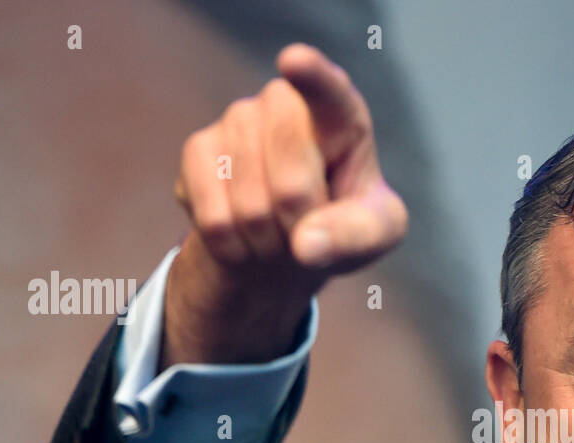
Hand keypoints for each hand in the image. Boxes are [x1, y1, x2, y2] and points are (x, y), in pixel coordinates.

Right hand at [161, 43, 407, 367]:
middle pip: (290, 183)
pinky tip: (245, 238)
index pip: (329, 91)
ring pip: (251, 208)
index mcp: (340, 116)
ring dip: (269, 243)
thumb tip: (306, 245)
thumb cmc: (343, 223)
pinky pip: (215, 220)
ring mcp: (236, 121)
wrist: (287, 240)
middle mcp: (284, 104)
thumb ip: (355, 235)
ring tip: (279, 233)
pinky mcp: (198, 150)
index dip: (311, 76)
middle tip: (308, 231)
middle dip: (302, 227)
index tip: (294, 61)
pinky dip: (235, 249)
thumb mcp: (376, 233)